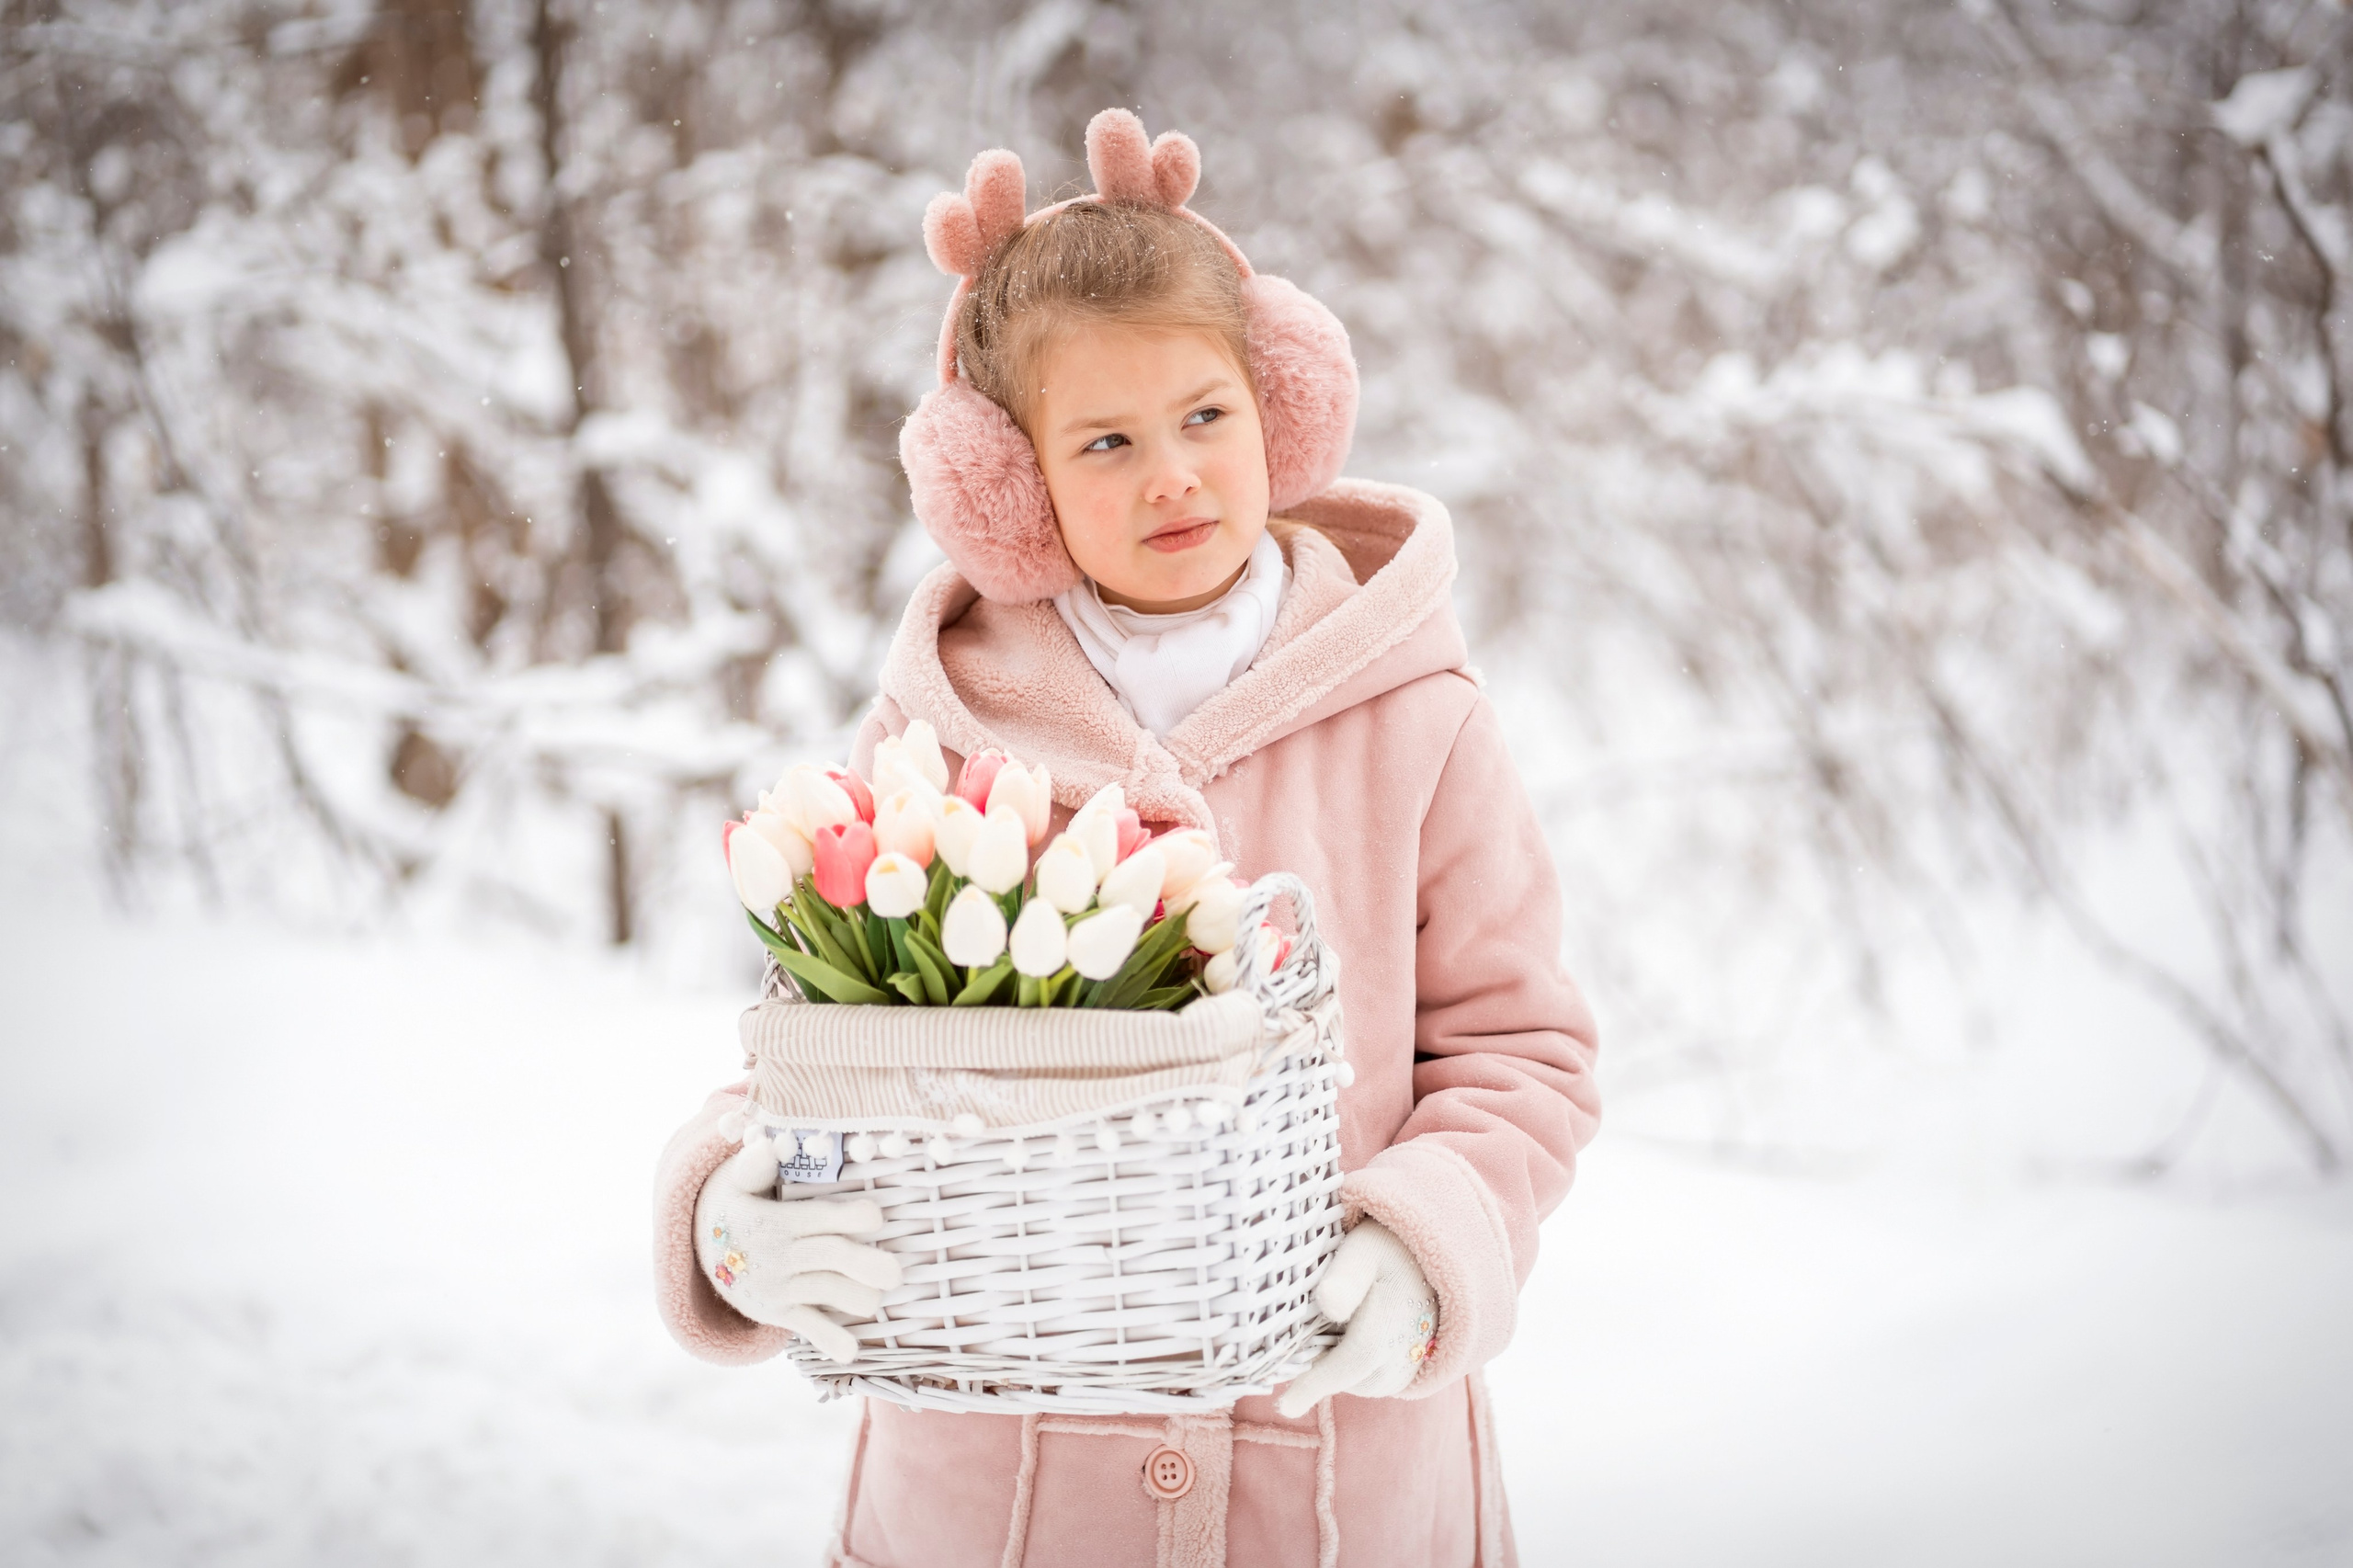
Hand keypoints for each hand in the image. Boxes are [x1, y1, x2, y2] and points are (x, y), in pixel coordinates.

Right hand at [694, 1138, 902, 1361]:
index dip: (849, 1217)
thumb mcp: (736, 1183)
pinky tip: (850, 1351)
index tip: (876, 1217)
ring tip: (876, 1300)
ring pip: (824, 1292)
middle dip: (864, 1264)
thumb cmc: (736, 1205)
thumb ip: (753, 1167)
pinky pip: (805, 1327)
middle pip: (829, 1256)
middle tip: (895, 1273)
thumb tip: (765, 1147)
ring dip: (854, 1298)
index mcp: (778, 1220)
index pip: (818, 1217)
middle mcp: (780, 1254)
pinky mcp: (776, 1312)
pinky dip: (828, 1340)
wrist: (699, 1248)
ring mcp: (778, 1286)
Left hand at [1274, 1220, 1437, 1416]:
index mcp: (1389, 1324)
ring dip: (1342, 1368)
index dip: (1314, 1386)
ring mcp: (1413, 1365)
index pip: (1348, 1365)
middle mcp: (1405, 1353)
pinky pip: (1378, 1381)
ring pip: (1364, 1383)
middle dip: (1323, 1369)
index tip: (1285, 1407)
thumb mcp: (1364, 1249)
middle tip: (1313, 1330)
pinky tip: (1357, 1336)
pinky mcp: (1417, 1369)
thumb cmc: (1389, 1247)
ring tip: (1339, 1328)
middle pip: (1350, 1379)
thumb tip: (1328, 1304)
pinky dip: (1360, 1369)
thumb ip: (1345, 1276)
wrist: (1433, 1256)